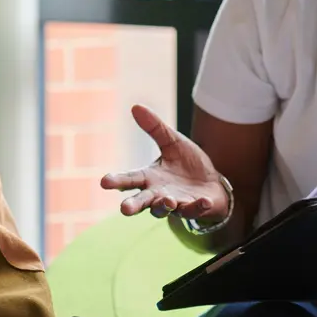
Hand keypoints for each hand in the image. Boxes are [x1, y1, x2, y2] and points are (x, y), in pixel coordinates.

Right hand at [99, 105, 228, 221]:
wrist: (212, 182)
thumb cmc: (187, 164)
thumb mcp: (172, 142)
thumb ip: (155, 128)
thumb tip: (135, 106)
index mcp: (150, 177)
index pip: (130, 179)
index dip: (117, 181)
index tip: (104, 182)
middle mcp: (158, 194)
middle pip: (142, 201)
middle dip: (133, 205)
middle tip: (124, 209)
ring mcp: (176, 204)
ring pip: (165, 209)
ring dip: (164, 206)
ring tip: (167, 200)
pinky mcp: (194, 208)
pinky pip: (194, 210)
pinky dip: (197, 207)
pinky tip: (203, 201)